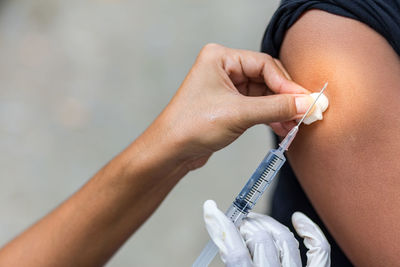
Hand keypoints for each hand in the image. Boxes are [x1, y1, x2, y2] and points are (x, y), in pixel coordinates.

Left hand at [149, 44, 312, 170]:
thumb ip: (276, 107)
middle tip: (306, 113)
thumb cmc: (192, 126)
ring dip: (280, 109)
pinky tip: (283, 128)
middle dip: (285, 97)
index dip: (287, 84)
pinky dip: (270, 116)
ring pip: (263, 94)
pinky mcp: (228, 104)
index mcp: (220, 58)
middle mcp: (223, 68)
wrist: (170, 151)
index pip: (264, 65)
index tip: (306, 101)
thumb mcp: (239, 114)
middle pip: (266, 78)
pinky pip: (256, 106)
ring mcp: (226, 87)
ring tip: (296, 125)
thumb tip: (306, 103)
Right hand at [203, 200, 330, 266]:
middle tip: (236, 222)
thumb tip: (223, 235)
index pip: (234, 252)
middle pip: (259, 240)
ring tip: (256, 223)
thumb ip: (233, 259)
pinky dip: (310, 232)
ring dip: (267, 225)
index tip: (210, 209)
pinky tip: (299, 220)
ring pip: (284, 239)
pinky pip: (318, 251)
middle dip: (243, 225)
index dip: (219, 226)